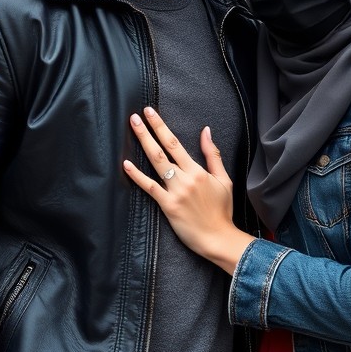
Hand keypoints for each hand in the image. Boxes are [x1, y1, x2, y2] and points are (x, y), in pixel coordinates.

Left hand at [123, 108, 253, 274]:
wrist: (219, 237)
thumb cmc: (222, 210)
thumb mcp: (224, 180)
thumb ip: (213, 155)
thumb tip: (206, 131)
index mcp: (198, 171)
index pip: (175, 143)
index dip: (161, 127)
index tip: (150, 113)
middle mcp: (185, 178)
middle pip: (163, 149)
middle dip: (148, 130)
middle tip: (135, 116)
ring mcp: (175, 192)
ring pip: (156, 164)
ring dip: (143, 144)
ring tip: (132, 130)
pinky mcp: (168, 206)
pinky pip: (150, 188)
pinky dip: (137, 176)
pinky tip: (126, 165)